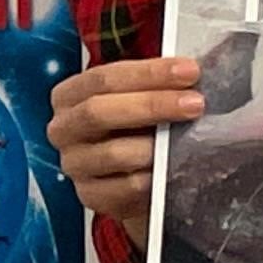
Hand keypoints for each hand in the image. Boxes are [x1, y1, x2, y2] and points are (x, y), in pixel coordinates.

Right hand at [47, 54, 203, 252]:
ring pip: (113, 153)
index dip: (148, 73)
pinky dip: (153, 178)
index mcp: (69, 96)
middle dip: (152, 105)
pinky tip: (175, 170)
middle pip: (99, 112)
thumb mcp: (139, 98)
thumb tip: (199, 66)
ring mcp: (74, 165)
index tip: (190, 72)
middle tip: (195, 103)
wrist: (133, 179)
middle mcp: (63, 129)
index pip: (104, 78)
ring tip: (190, 139)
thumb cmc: (136, 128)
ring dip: (156, 145)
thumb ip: (157, 82)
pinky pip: (125, 187)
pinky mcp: (90, 196)